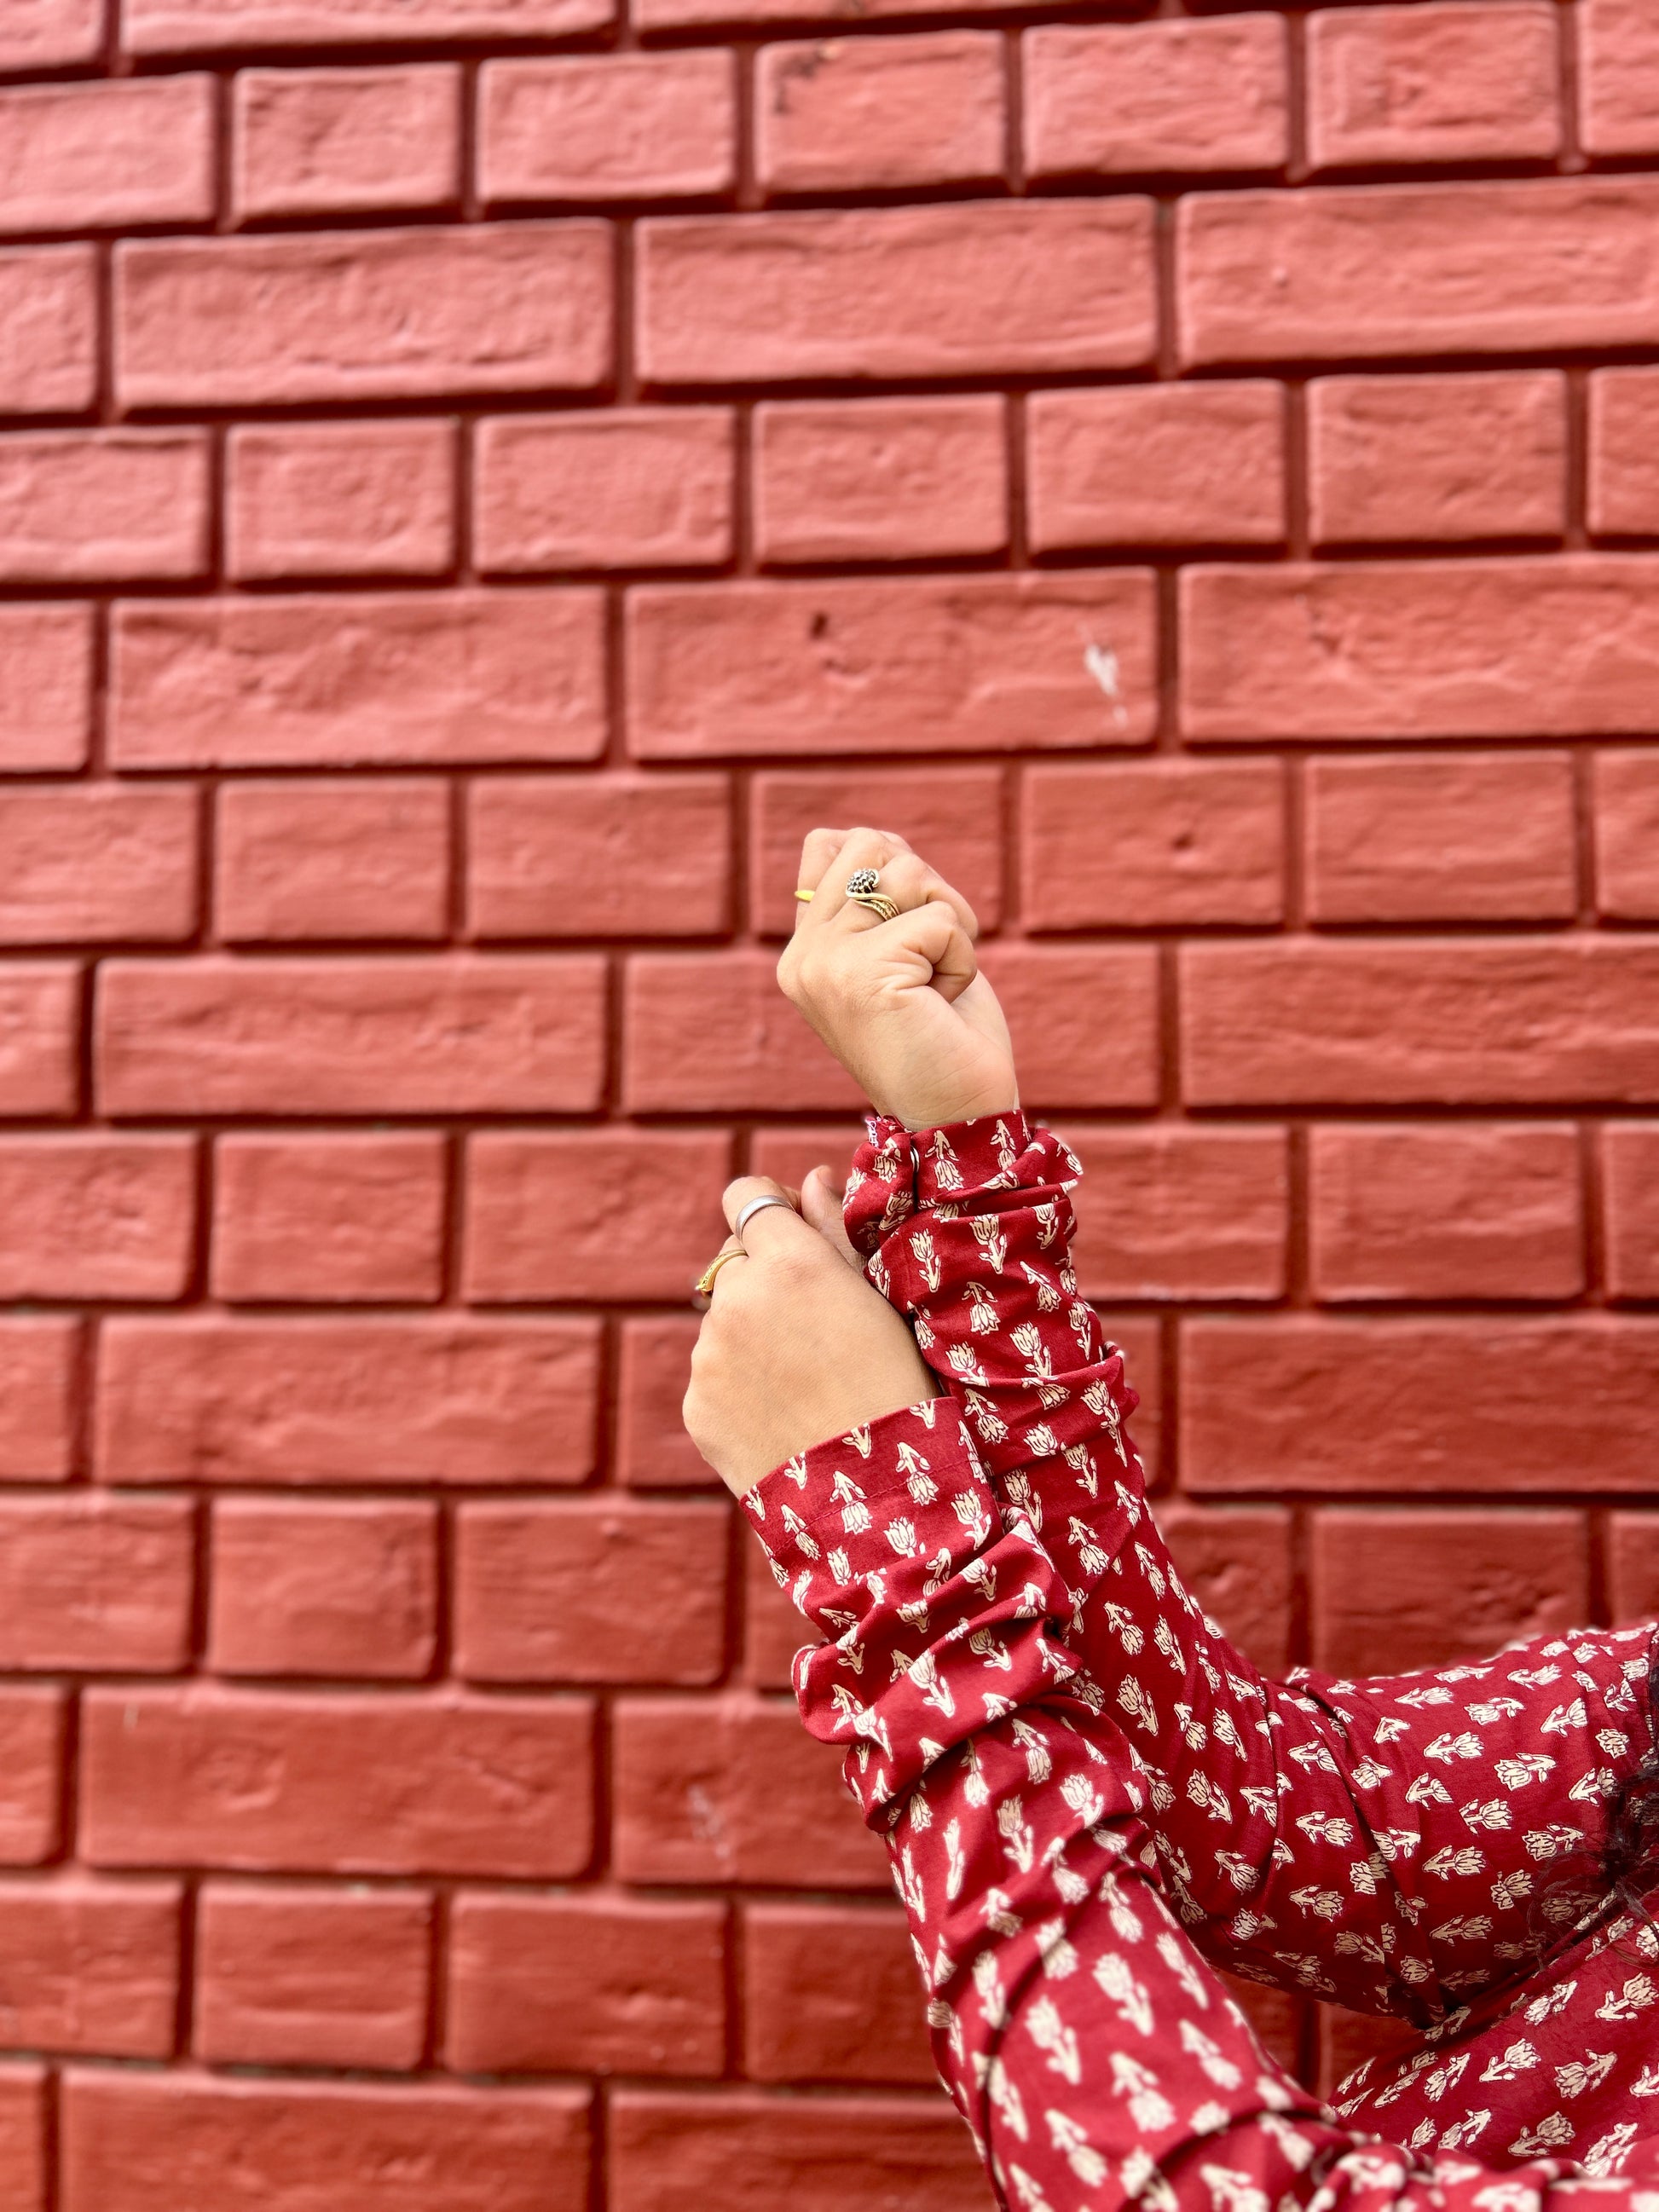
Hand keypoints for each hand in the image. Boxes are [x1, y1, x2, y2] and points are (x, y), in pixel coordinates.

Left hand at [684, 1175, 933, 1496]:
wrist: (875, 1497)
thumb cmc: (898, 1386)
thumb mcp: (883, 1300)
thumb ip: (838, 1230)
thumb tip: (811, 1180)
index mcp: (788, 1262)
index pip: (747, 1196)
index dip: (773, 1210)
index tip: (797, 1236)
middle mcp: (736, 1300)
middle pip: (737, 1262)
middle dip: (767, 1280)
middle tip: (816, 1328)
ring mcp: (709, 1355)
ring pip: (724, 1322)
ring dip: (753, 1335)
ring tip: (807, 1382)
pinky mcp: (696, 1404)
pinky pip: (714, 1375)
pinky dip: (740, 1385)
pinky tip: (784, 1414)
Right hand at [777, 827, 1017, 1130]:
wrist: (958, 1116)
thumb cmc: (944, 1037)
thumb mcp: (903, 952)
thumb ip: (881, 899)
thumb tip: (883, 842)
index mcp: (804, 952)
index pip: (828, 844)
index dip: (887, 862)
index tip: (911, 926)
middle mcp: (802, 957)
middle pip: (870, 844)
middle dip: (926, 889)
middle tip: (932, 957)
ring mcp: (825, 965)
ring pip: (907, 872)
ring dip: (949, 924)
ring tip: (938, 983)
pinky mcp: (862, 975)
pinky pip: (939, 919)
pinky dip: (961, 957)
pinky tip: (943, 1003)